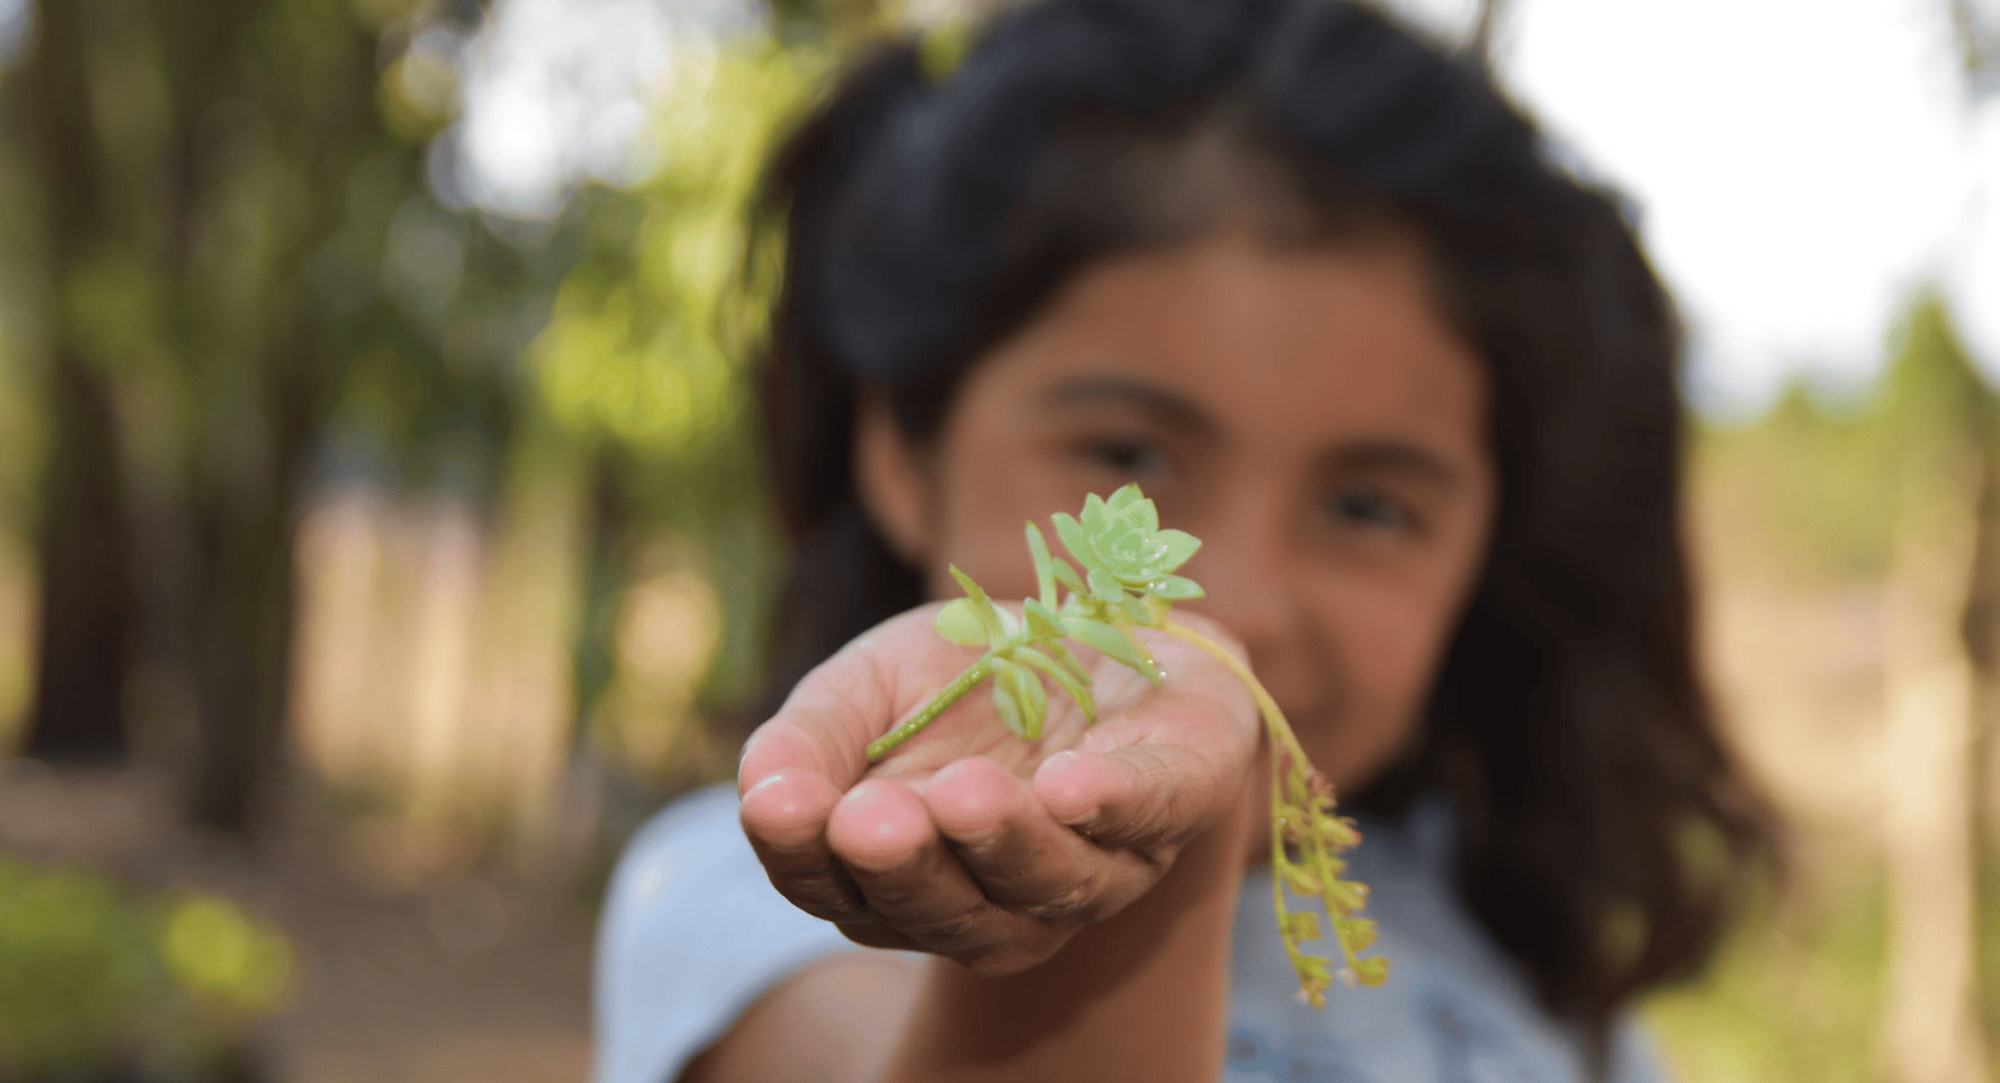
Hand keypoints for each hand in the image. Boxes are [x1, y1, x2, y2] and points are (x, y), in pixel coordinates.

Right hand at [737, 604, 1259, 975]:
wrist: (1103, 621)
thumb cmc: (968, 675)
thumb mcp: (867, 685)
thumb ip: (812, 738)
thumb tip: (760, 790)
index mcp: (910, 877)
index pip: (842, 892)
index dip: (806, 856)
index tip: (779, 806)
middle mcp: (1002, 898)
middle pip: (948, 912)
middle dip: (910, 867)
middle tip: (870, 819)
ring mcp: (1098, 864)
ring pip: (1050, 887)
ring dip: (1007, 844)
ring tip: (964, 795)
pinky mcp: (1185, 796)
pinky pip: (1152, 811)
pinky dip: (1113, 802)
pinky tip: (1070, 786)